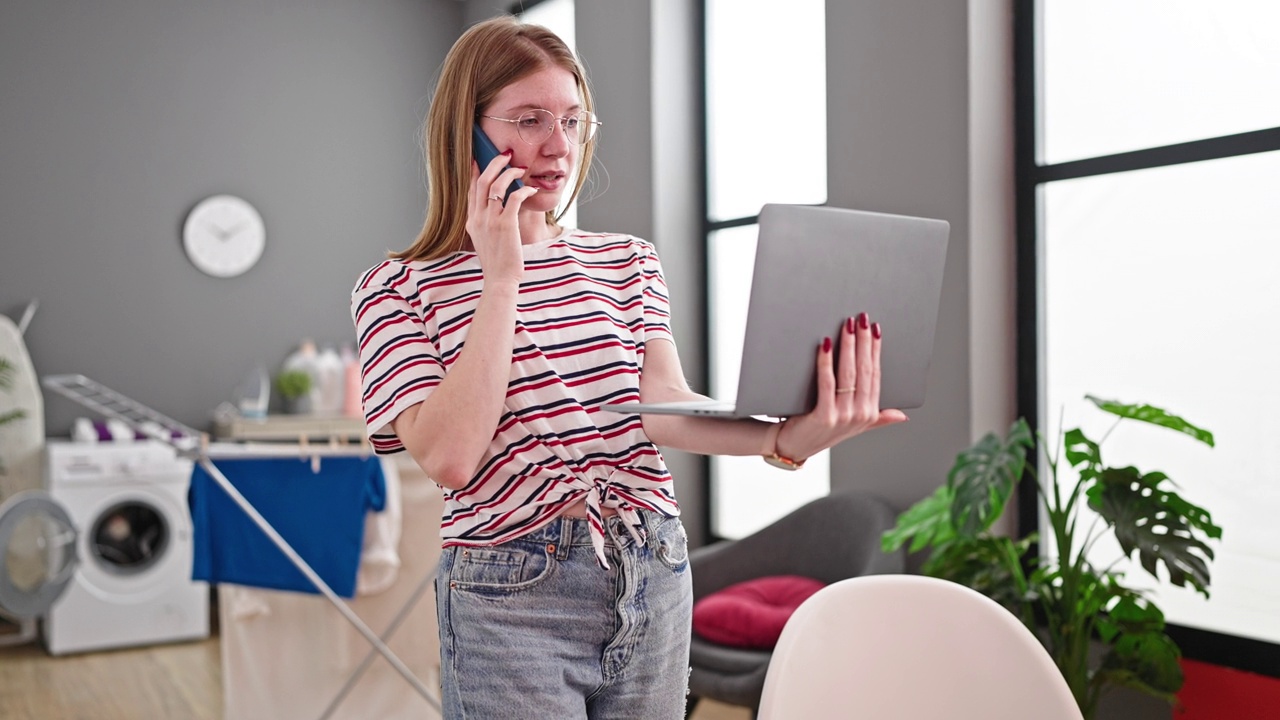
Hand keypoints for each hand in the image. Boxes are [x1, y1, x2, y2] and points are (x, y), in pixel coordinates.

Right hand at [464, 152, 537, 284]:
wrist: (500, 280)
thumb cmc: (497, 263)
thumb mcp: (484, 240)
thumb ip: (486, 223)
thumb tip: (496, 208)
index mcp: (472, 221)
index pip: (471, 190)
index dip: (475, 172)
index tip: (479, 159)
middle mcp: (478, 218)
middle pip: (482, 181)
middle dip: (494, 163)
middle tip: (505, 155)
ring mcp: (491, 221)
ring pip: (497, 185)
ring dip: (510, 173)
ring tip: (520, 168)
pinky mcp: (506, 225)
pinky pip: (515, 198)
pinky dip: (524, 190)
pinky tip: (531, 189)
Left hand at [772, 312, 908, 460]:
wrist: (794, 447)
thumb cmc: (820, 432)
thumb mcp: (854, 426)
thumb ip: (878, 418)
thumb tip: (902, 416)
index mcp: (869, 412)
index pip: (875, 374)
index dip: (875, 350)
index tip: (874, 329)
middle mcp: (859, 414)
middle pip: (865, 370)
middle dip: (864, 341)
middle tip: (862, 319)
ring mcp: (843, 416)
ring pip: (849, 373)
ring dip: (849, 346)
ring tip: (848, 325)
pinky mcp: (824, 416)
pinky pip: (827, 383)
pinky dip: (827, 362)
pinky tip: (826, 345)